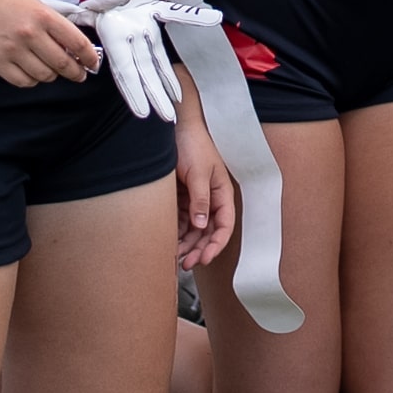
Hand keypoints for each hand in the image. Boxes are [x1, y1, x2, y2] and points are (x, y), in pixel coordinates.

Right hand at [0, 0, 101, 87]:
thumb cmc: (2, 0)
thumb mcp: (35, 4)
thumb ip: (54, 25)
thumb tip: (74, 47)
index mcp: (43, 16)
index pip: (77, 43)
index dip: (89, 57)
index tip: (93, 64)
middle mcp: (30, 34)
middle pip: (63, 64)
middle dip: (76, 72)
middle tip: (79, 74)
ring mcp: (13, 50)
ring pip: (44, 75)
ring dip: (52, 76)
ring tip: (52, 70)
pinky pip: (23, 81)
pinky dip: (32, 80)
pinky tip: (33, 72)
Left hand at [171, 118, 237, 269]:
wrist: (175, 127)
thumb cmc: (194, 144)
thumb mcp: (200, 172)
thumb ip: (201, 199)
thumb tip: (201, 224)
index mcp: (222, 194)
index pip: (224, 225)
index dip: (217, 244)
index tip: (205, 258)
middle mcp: (210, 200)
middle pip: (208, 232)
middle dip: (199, 250)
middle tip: (186, 264)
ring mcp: (195, 200)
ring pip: (193, 230)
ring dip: (186, 245)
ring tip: (174, 258)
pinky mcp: (180, 199)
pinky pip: (179, 222)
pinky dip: (175, 234)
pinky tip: (168, 243)